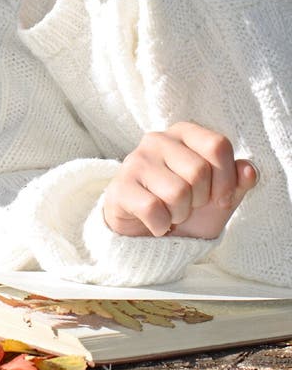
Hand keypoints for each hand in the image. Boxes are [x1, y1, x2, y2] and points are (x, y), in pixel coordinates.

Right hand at [102, 122, 257, 239]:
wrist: (148, 237)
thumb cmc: (185, 209)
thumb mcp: (219, 198)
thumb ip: (238, 183)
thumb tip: (249, 170)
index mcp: (184, 133)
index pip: (218, 145)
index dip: (226, 179)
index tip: (220, 198)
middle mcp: (158, 139)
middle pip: (198, 171)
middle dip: (199, 200)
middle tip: (186, 204)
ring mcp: (136, 160)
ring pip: (177, 193)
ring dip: (179, 215)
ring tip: (170, 211)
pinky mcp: (120, 186)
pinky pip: (154, 210)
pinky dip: (160, 226)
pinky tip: (155, 222)